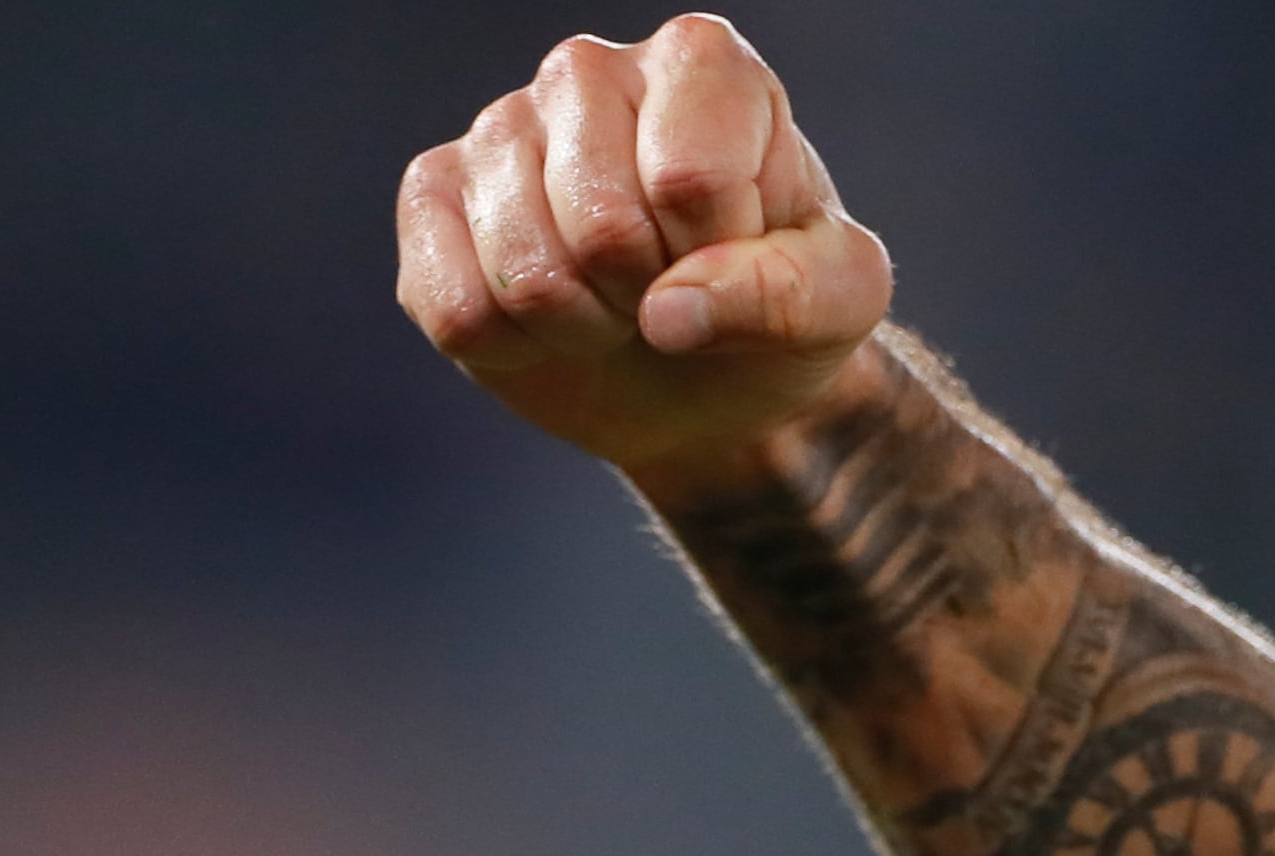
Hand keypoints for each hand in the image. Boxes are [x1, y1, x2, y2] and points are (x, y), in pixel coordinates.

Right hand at [397, 20, 895, 480]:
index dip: (717, 256)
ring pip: (524, 272)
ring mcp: (502, 128)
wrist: (709, 372)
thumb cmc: (778, 305)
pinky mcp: (433, 197)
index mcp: (702, 63)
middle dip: (647, 296)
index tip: (732, 253)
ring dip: (584, 327)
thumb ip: (792, 293)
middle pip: (600, 225)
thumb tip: (669, 310)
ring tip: (614, 303)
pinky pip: (454, 304)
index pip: (688, 178)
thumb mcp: (842, 302)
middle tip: (667, 287)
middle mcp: (589, 69)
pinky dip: (512, 348)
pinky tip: (548, 320)